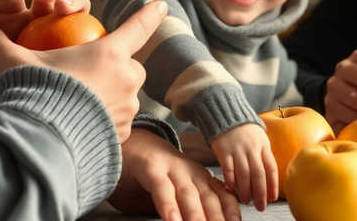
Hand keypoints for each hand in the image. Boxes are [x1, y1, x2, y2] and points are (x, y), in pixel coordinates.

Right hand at [0, 0, 165, 141]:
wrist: (45, 144)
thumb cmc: (34, 95)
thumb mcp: (14, 64)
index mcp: (109, 52)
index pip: (136, 26)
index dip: (149, 14)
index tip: (161, 4)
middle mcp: (127, 77)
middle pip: (129, 65)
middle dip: (115, 68)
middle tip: (88, 77)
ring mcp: (128, 108)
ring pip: (126, 95)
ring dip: (110, 96)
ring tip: (81, 105)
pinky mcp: (125, 135)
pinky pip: (119, 122)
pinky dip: (105, 121)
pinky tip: (82, 126)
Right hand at [109, 128, 241, 220]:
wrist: (126, 143)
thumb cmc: (151, 173)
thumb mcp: (175, 190)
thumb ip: (187, 207)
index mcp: (198, 177)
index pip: (222, 195)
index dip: (231, 211)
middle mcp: (188, 171)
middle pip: (208, 197)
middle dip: (217, 218)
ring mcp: (169, 168)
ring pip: (188, 194)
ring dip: (196, 215)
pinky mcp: (149, 167)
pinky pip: (161, 188)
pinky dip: (168, 205)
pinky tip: (172, 219)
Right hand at [210, 123, 277, 210]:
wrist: (227, 114)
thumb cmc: (245, 130)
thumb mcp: (260, 139)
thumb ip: (264, 155)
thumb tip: (270, 178)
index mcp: (263, 146)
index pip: (271, 167)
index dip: (273, 184)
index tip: (272, 198)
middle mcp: (251, 148)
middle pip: (258, 174)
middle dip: (260, 193)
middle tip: (260, 206)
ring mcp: (237, 149)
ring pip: (243, 174)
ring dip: (245, 190)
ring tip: (246, 200)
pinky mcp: (223, 150)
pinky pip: (228, 168)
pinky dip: (230, 180)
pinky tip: (231, 188)